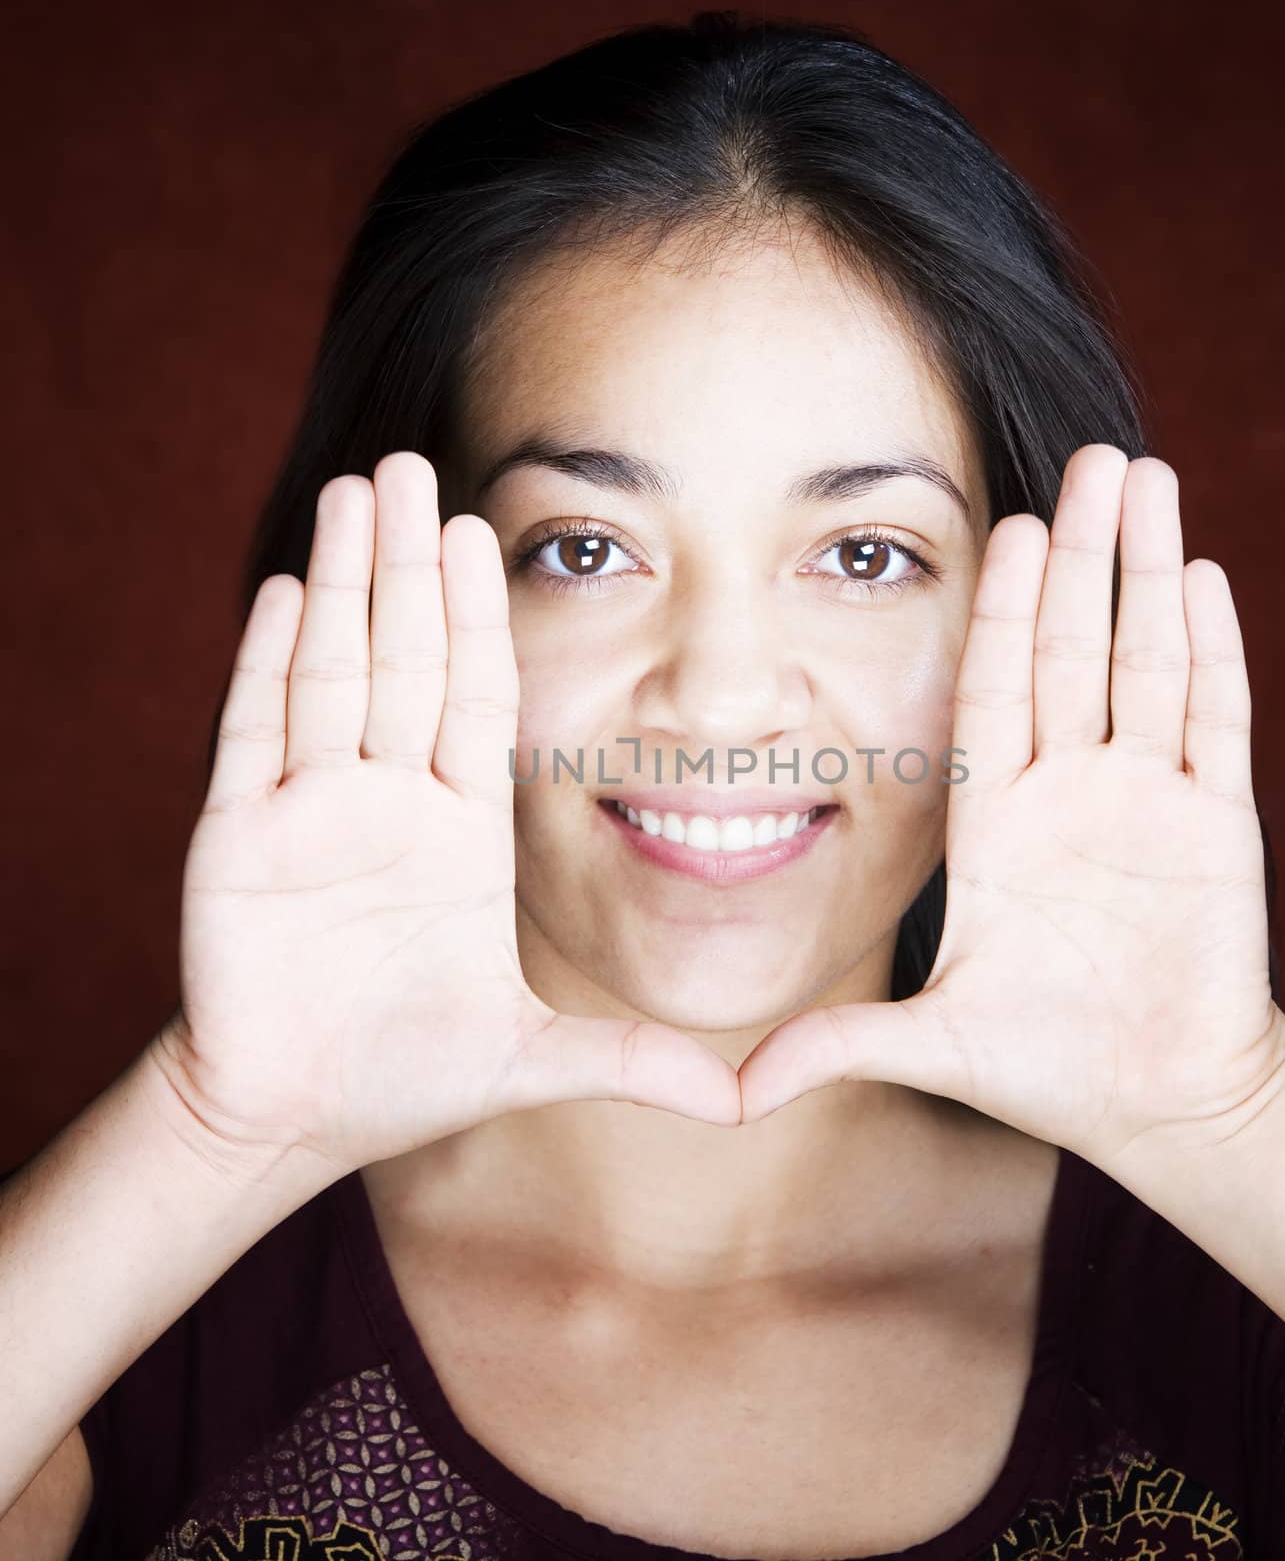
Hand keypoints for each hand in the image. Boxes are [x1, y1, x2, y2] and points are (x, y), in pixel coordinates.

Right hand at [157, 452, 740, 1180]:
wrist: (298, 1117)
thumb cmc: (409, 1075)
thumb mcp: (535, 1061)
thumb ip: (632, 1063)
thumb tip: (744, 1105)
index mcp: (460, 830)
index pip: (474, 696)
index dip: (478, 617)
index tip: (487, 533)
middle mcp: (389, 802)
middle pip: (402, 659)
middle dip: (409, 568)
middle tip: (415, 469)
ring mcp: (310, 813)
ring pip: (330, 674)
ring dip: (343, 585)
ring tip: (358, 495)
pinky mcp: (239, 842)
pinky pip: (255, 736)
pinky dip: (266, 664)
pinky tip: (285, 591)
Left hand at [737, 444, 1284, 1173]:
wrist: (1157, 1103)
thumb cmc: (1046, 1065)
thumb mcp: (932, 1044)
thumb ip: (836, 1048)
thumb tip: (727, 1092)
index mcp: (998, 822)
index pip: (994, 692)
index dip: (1002, 611)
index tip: (1003, 527)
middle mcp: (1070, 791)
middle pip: (1073, 649)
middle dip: (1081, 557)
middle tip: (1088, 459)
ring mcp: (1148, 799)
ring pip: (1147, 661)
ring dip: (1148, 574)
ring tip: (1150, 478)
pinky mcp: (1218, 825)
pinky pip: (1217, 721)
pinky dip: (1215, 652)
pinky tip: (1206, 577)